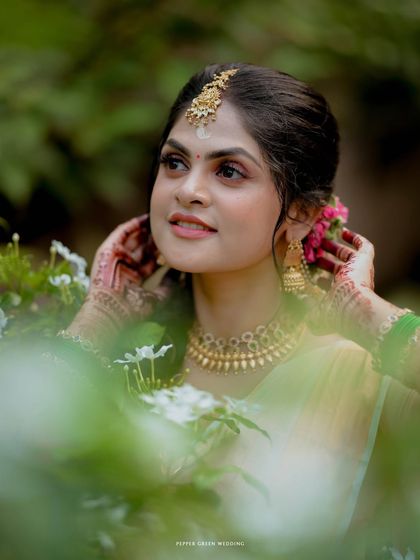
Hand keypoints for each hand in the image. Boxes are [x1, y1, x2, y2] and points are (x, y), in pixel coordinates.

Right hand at [65, 214, 171, 348]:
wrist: (111, 312)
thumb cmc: (133, 310)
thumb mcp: (158, 297)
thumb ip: (170, 285)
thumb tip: (183, 274)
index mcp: (134, 279)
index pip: (150, 260)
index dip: (162, 251)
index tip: (175, 242)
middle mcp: (124, 267)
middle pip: (141, 247)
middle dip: (154, 237)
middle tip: (169, 227)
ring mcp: (115, 259)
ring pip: (132, 238)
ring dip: (144, 229)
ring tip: (158, 218)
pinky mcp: (106, 252)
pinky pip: (120, 234)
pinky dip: (132, 226)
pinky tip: (144, 219)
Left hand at [307, 228, 376, 344]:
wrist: (354, 308)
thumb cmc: (334, 314)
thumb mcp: (312, 312)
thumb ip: (301, 302)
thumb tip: (290, 293)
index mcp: (340, 296)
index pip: (329, 284)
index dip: (319, 278)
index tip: (307, 270)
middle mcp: (352, 284)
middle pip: (337, 268)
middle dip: (324, 259)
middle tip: (311, 250)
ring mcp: (359, 272)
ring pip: (348, 256)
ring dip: (335, 247)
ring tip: (321, 239)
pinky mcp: (365, 261)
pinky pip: (365, 247)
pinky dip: (355, 238)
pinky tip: (343, 231)